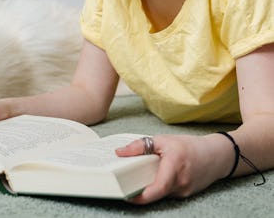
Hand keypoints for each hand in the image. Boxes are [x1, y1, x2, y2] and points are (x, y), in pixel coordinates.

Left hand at [116, 133, 230, 203]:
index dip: (141, 196)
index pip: (157, 188)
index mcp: (175, 167)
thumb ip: (140, 146)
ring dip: (151, 188)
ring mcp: (184, 191)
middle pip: (156, 193)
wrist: (216, 155)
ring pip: (161, 194)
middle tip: (127, 184)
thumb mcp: (164, 140)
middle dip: (141, 190)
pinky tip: (158, 177)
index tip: (126, 195)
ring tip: (142, 177)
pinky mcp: (185, 195)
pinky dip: (159, 187)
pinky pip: (168, 193)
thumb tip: (120, 152)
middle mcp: (181, 183)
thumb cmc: (190, 146)